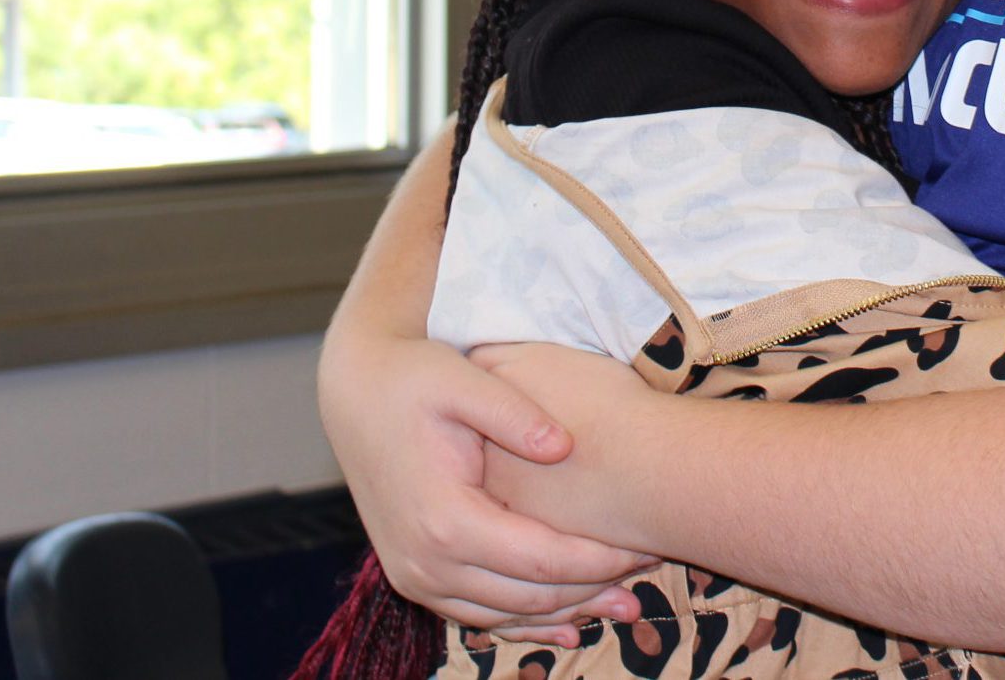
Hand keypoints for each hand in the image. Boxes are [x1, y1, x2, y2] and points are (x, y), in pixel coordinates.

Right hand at [316, 328, 650, 640]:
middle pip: (529, 598)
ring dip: (565, 615)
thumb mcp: (465, 380)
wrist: (355, 390)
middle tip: (648, 581)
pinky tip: (567, 627)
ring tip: (623, 604)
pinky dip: (524, 623)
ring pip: (505, 616)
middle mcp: (425, 561)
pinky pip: (477, 615)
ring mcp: (415, 575)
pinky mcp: (413, 575)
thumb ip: (515, 413)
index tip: (648, 547)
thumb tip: (565, 445)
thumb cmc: (415, 378)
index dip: (601, 560)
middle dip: (594, 593)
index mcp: (446, 518)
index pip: (542, 560)